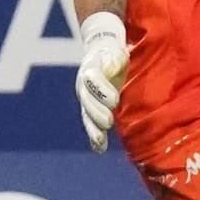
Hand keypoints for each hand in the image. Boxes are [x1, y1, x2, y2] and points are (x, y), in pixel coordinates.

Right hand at [76, 13, 128, 152]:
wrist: (101, 52)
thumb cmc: (112, 52)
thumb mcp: (114, 51)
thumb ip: (114, 58)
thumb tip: (110, 67)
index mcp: (90, 69)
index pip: (93, 80)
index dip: (102, 90)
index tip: (114, 101)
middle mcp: (84, 85)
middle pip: (88, 99)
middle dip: (97, 111)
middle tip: (108, 121)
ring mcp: (86, 98)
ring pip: (87, 114)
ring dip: (93, 127)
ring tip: (100, 140)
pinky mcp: (91, 109)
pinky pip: (90, 123)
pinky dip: (95, 136)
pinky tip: (99, 148)